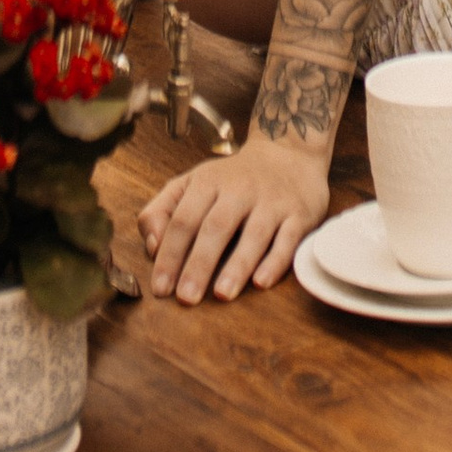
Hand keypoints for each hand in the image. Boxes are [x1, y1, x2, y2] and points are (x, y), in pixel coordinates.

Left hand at [136, 135, 330, 302]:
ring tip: (222, 295)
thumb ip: (163, 210)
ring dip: (237, 266)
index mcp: (208, 182)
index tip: (161, 288)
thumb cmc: (232, 180)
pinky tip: (261, 282)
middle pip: (216, 226)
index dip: (170, 254)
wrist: (288, 153)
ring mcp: (272, 201)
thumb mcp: (192, 183)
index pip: (183, 219)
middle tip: (186, 298)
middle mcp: (240, 189)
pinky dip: (275, 261)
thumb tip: (152, 246)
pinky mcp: (299, 215)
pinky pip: (288, 239)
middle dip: (199, 264)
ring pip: (254, 234)